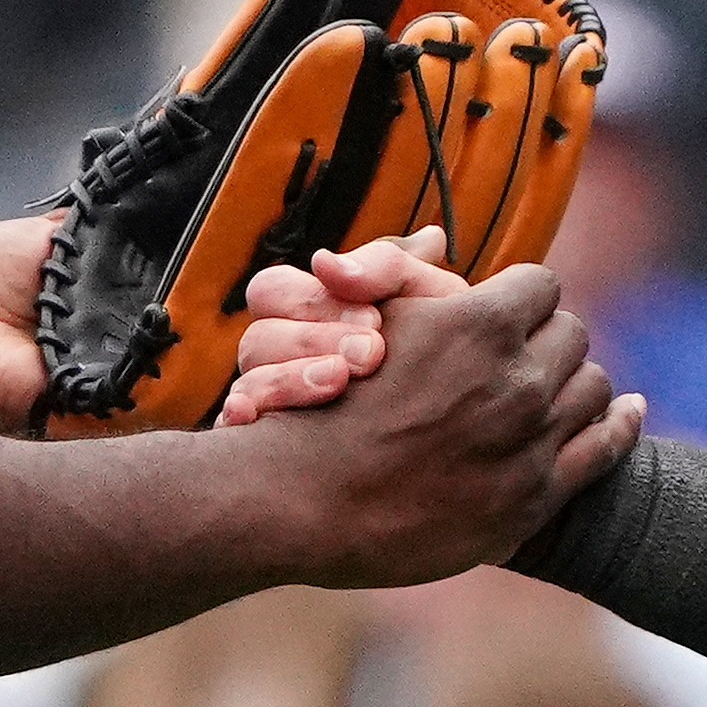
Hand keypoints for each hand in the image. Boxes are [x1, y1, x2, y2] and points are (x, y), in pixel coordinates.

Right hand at [221, 229, 461, 422]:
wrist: (469, 404)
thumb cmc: (441, 339)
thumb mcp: (425, 294)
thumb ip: (384, 265)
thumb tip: (325, 263)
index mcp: (305, 310)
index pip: (273, 291)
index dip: (314, 302)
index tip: (374, 320)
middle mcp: (280, 355)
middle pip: (257, 339)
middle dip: (310, 342)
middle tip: (370, 354)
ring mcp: (275, 402)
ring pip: (250, 384)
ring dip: (288, 380)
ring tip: (338, 383)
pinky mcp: (277, 444)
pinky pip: (237, 431)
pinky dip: (239, 420)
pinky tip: (254, 419)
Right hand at [237, 261, 641, 586]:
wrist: (305, 504)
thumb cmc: (326, 403)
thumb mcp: (364, 319)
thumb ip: (406, 272)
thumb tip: (439, 237)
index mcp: (479, 325)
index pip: (542, 285)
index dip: (521, 298)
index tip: (505, 313)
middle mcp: (517, 380)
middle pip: (572, 334)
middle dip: (547, 339)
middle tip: (521, 354)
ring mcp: (530, 441)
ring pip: (594, 385)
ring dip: (573, 381)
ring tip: (550, 388)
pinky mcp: (535, 495)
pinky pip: (606, 447)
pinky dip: (621, 422)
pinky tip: (627, 411)